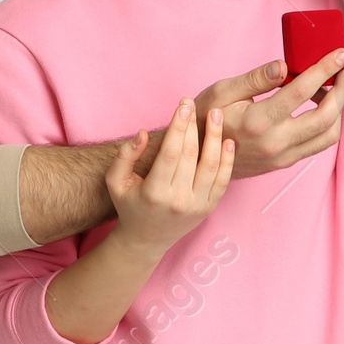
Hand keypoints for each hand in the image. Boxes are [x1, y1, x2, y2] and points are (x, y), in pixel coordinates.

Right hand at [107, 96, 234, 253]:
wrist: (146, 239)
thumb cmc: (130, 205)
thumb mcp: (116, 182)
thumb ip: (125, 156)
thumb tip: (143, 133)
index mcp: (154, 193)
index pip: (170, 153)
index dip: (178, 126)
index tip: (183, 104)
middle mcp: (178, 201)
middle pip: (190, 155)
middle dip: (194, 125)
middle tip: (196, 104)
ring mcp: (196, 206)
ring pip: (210, 166)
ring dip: (215, 137)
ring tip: (216, 114)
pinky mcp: (208, 208)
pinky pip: (223, 181)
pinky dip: (228, 159)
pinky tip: (227, 139)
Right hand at [189, 51, 343, 175]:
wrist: (197, 156)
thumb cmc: (206, 119)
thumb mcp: (222, 91)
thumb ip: (255, 79)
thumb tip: (284, 66)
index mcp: (258, 121)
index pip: (302, 90)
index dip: (325, 69)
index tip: (339, 54)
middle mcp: (275, 143)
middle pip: (326, 116)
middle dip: (342, 88)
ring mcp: (282, 157)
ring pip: (329, 135)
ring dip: (338, 108)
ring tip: (333, 86)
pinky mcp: (285, 162)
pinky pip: (318, 144)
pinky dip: (328, 123)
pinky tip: (321, 105)